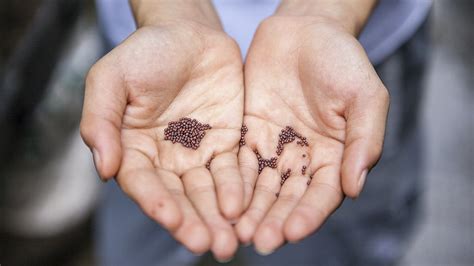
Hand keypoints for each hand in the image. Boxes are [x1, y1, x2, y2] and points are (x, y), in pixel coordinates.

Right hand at [80, 1, 243, 259]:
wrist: (189, 33)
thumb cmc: (146, 52)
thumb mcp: (111, 78)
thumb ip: (100, 120)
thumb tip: (103, 168)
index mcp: (133, 149)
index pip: (143, 183)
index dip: (156, 202)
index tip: (170, 218)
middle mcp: (166, 159)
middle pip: (179, 197)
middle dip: (193, 222)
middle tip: (209, 245)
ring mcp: (198, 154)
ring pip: (208, 193)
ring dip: (218, 218)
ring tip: (229, 242)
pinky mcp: (226, 145)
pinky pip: (233, 171)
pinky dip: (238, 190)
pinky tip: (243, 208)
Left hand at [236, 6, 388, 253]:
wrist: (305, 30)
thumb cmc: (342, 59)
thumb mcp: (365, 95)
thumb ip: (365, 140)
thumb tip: (356, 187)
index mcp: (335, 156)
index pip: (322, 194)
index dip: (309, 215)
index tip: (292, 232)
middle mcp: (302, 159)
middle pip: (288, 198)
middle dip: (274, 221)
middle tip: (259, 241)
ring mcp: (273, 148)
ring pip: (260, 187)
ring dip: (250, 211)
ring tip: (237, 231)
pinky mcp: (247, 134)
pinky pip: (238, 162)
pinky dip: (231, 183)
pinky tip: (222, 200)